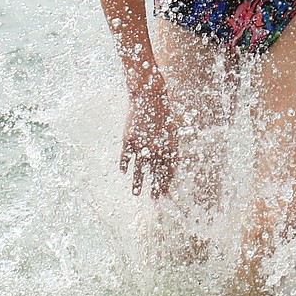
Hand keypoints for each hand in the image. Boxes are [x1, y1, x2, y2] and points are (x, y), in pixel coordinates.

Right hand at [120, 80, 177, 198]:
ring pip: (139, 170)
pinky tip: (123, 172)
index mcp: (169, 146)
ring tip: (136, 194)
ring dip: (138, 183)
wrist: (150, 98)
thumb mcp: (171, 130)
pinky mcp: (129, 140)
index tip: (164, 192)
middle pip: (156, 173)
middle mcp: (156, 148)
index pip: (169, 170)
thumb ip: (170, 146)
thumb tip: (170, 162)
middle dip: (155, 187)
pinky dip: (124, 165)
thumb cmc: (163, 113)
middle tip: (154, 198)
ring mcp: (142, 145)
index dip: (167, 182)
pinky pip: (126, 158)